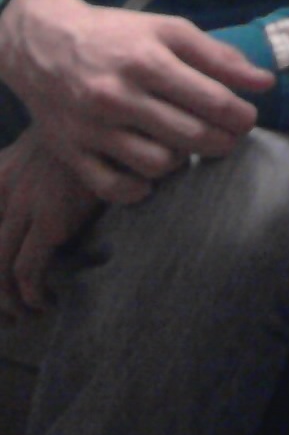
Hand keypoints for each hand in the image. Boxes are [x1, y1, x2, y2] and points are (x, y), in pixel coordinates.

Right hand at [0, 0, 274, 201]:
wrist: (43, 45)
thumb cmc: (118, 36)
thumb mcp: (169, 31)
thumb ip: (219, 56)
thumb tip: (265, 82)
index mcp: (147, 61)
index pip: (212, 100)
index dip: (241, 115)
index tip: (249, 118)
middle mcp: (118, 96)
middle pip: (191, 136)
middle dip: (222, 142)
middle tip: (229, 137)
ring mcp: (92, 128)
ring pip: (157, 165)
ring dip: (182, 162)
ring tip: (188, 146)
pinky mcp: (71, 152)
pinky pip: (114, 187)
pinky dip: (140, 188)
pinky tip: (152, 173)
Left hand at [0, 129, 104, 316]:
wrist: (129, 120)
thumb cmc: (103, 132)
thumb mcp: (60, 142)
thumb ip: (40, 167)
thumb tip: (45, 199)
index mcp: (2, 172)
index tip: (2, 282)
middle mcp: (5, 189)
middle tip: (9, 311)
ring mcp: (26, 205)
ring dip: (9, 300)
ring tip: (27, 314)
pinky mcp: (52, 221)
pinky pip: (27, 271)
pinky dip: (32, 294)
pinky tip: (48, 302)